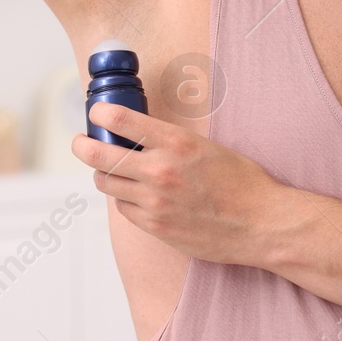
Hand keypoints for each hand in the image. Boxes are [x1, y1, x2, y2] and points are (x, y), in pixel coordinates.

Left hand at [72, 102, 282, 265]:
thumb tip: (138, 134)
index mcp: (176, 143)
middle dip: (83, 146)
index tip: (96, 113)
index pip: (122, 120)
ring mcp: (155, 201)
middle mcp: (161, 170)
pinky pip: (124, 209)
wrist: (261, 224)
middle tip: (80, 142)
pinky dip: (125, 199)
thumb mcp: (206, 147)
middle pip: (99, 155)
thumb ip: (170, 141)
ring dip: (104, 174)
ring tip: (108, 170)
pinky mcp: (155, 227)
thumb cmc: (241, 183)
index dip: (101, 114)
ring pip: (107, 183)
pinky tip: (136, 195)